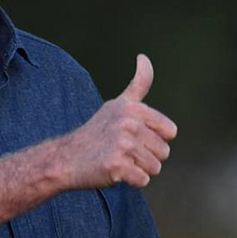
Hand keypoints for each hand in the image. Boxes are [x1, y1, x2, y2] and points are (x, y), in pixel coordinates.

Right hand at [58, 54, 177, 188]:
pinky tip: (114, 172)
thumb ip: (138, 83)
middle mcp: (128, 123)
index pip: (170, 131)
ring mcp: (122, 144)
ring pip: (155, 168)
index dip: (154, 139)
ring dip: (139, 170)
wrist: (67, 158)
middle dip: (147, 157)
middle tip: (123, 152)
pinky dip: (131, 181)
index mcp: (133, 108)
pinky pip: (142, 180)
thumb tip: (144, 56)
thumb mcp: (118, 104)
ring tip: (119, 161)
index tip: (133, 137)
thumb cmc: (98, 132)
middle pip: (164, 152)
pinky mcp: (116, 165)